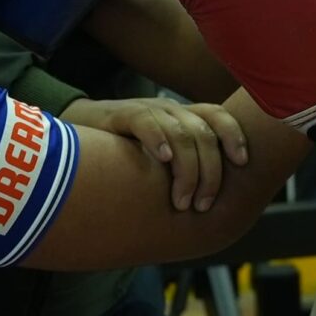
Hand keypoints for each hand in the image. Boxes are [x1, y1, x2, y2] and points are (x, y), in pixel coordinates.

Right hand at [61, 95, 248, 213]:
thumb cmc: (121, 151)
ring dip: (187, 171)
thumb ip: (182, 165)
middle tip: (201, 206)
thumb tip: (211, 200)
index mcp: (182, 116)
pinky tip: (161, 160)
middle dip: (209, 173)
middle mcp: (168, 110)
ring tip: (182, 201)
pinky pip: (145, 122)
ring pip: (181, 133)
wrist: (72, 133)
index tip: (242, 162)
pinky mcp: (119, 115)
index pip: (217, 116)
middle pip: (203, 134)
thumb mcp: (158, 155)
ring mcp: (145, 110)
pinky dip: (158, 139)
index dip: (234, 135)